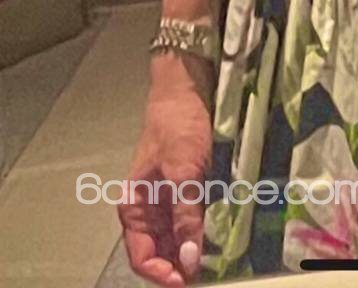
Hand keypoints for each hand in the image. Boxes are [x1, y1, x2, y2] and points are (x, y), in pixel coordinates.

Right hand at [118, 63, 212, 284]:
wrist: (187, 90)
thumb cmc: (178, 127)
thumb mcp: (183, 172)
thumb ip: (185, 216)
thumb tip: (189, 260)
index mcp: (134, 208)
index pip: (142, 258)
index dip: (163, 274)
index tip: (189, 280)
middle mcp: (149, 211)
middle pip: (162, 254)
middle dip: (182, 266)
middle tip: (210, 272)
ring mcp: (168, 202)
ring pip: (179, 241)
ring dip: (195, 251)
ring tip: (218, 258)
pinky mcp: (188, 192)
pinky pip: (193, 223)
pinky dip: (204, 233)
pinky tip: (221, 237)